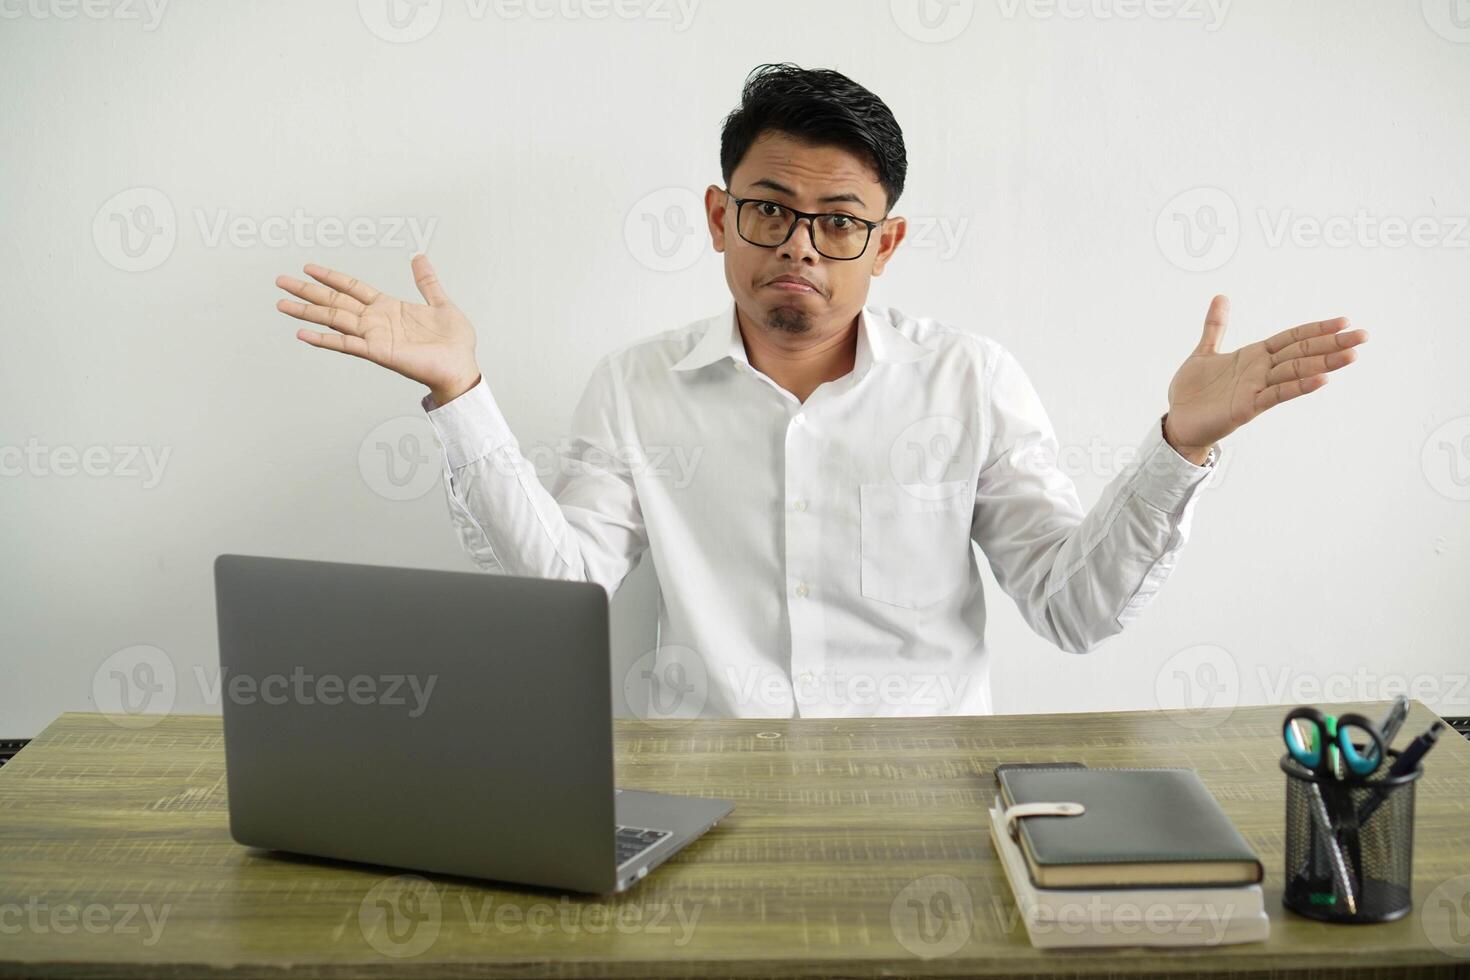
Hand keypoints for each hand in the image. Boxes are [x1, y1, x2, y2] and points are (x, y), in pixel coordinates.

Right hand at [275, 254, 480, 402]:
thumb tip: (419, 257)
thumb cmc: (455, 342)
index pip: (353, 287)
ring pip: (333, 319)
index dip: (331, 276)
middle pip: (335, 301)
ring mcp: (374, 336)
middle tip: (280, 281)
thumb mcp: (441, 303)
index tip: (308, 267)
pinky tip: (303, 334)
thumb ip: (427, 281)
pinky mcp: (378, 352)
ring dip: (307, 312)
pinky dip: (324, 340)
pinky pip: (346, 344)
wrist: (461, 366)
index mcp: (389, 307)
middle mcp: (376, 321)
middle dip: (307, 291)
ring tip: (282, 304)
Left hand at [1162, 295, 1368, 462]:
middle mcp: (1260, 371)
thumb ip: (1216, 326)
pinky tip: (1322, 380)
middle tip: (1364, 336)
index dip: (1316, 329)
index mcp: (1254, 356)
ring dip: (1324, 363)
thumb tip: (1221, 296)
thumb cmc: (1194, 391)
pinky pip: (1277, 394)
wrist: (1178, 421)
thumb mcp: (1205, 351)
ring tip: (1352, 355)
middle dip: (1332, 343)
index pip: (1292, 338)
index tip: (1344, 321)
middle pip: (1302, 353)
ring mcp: (1257, 389)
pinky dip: (1299, 387)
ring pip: (1296, 372)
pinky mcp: (1248, 407)